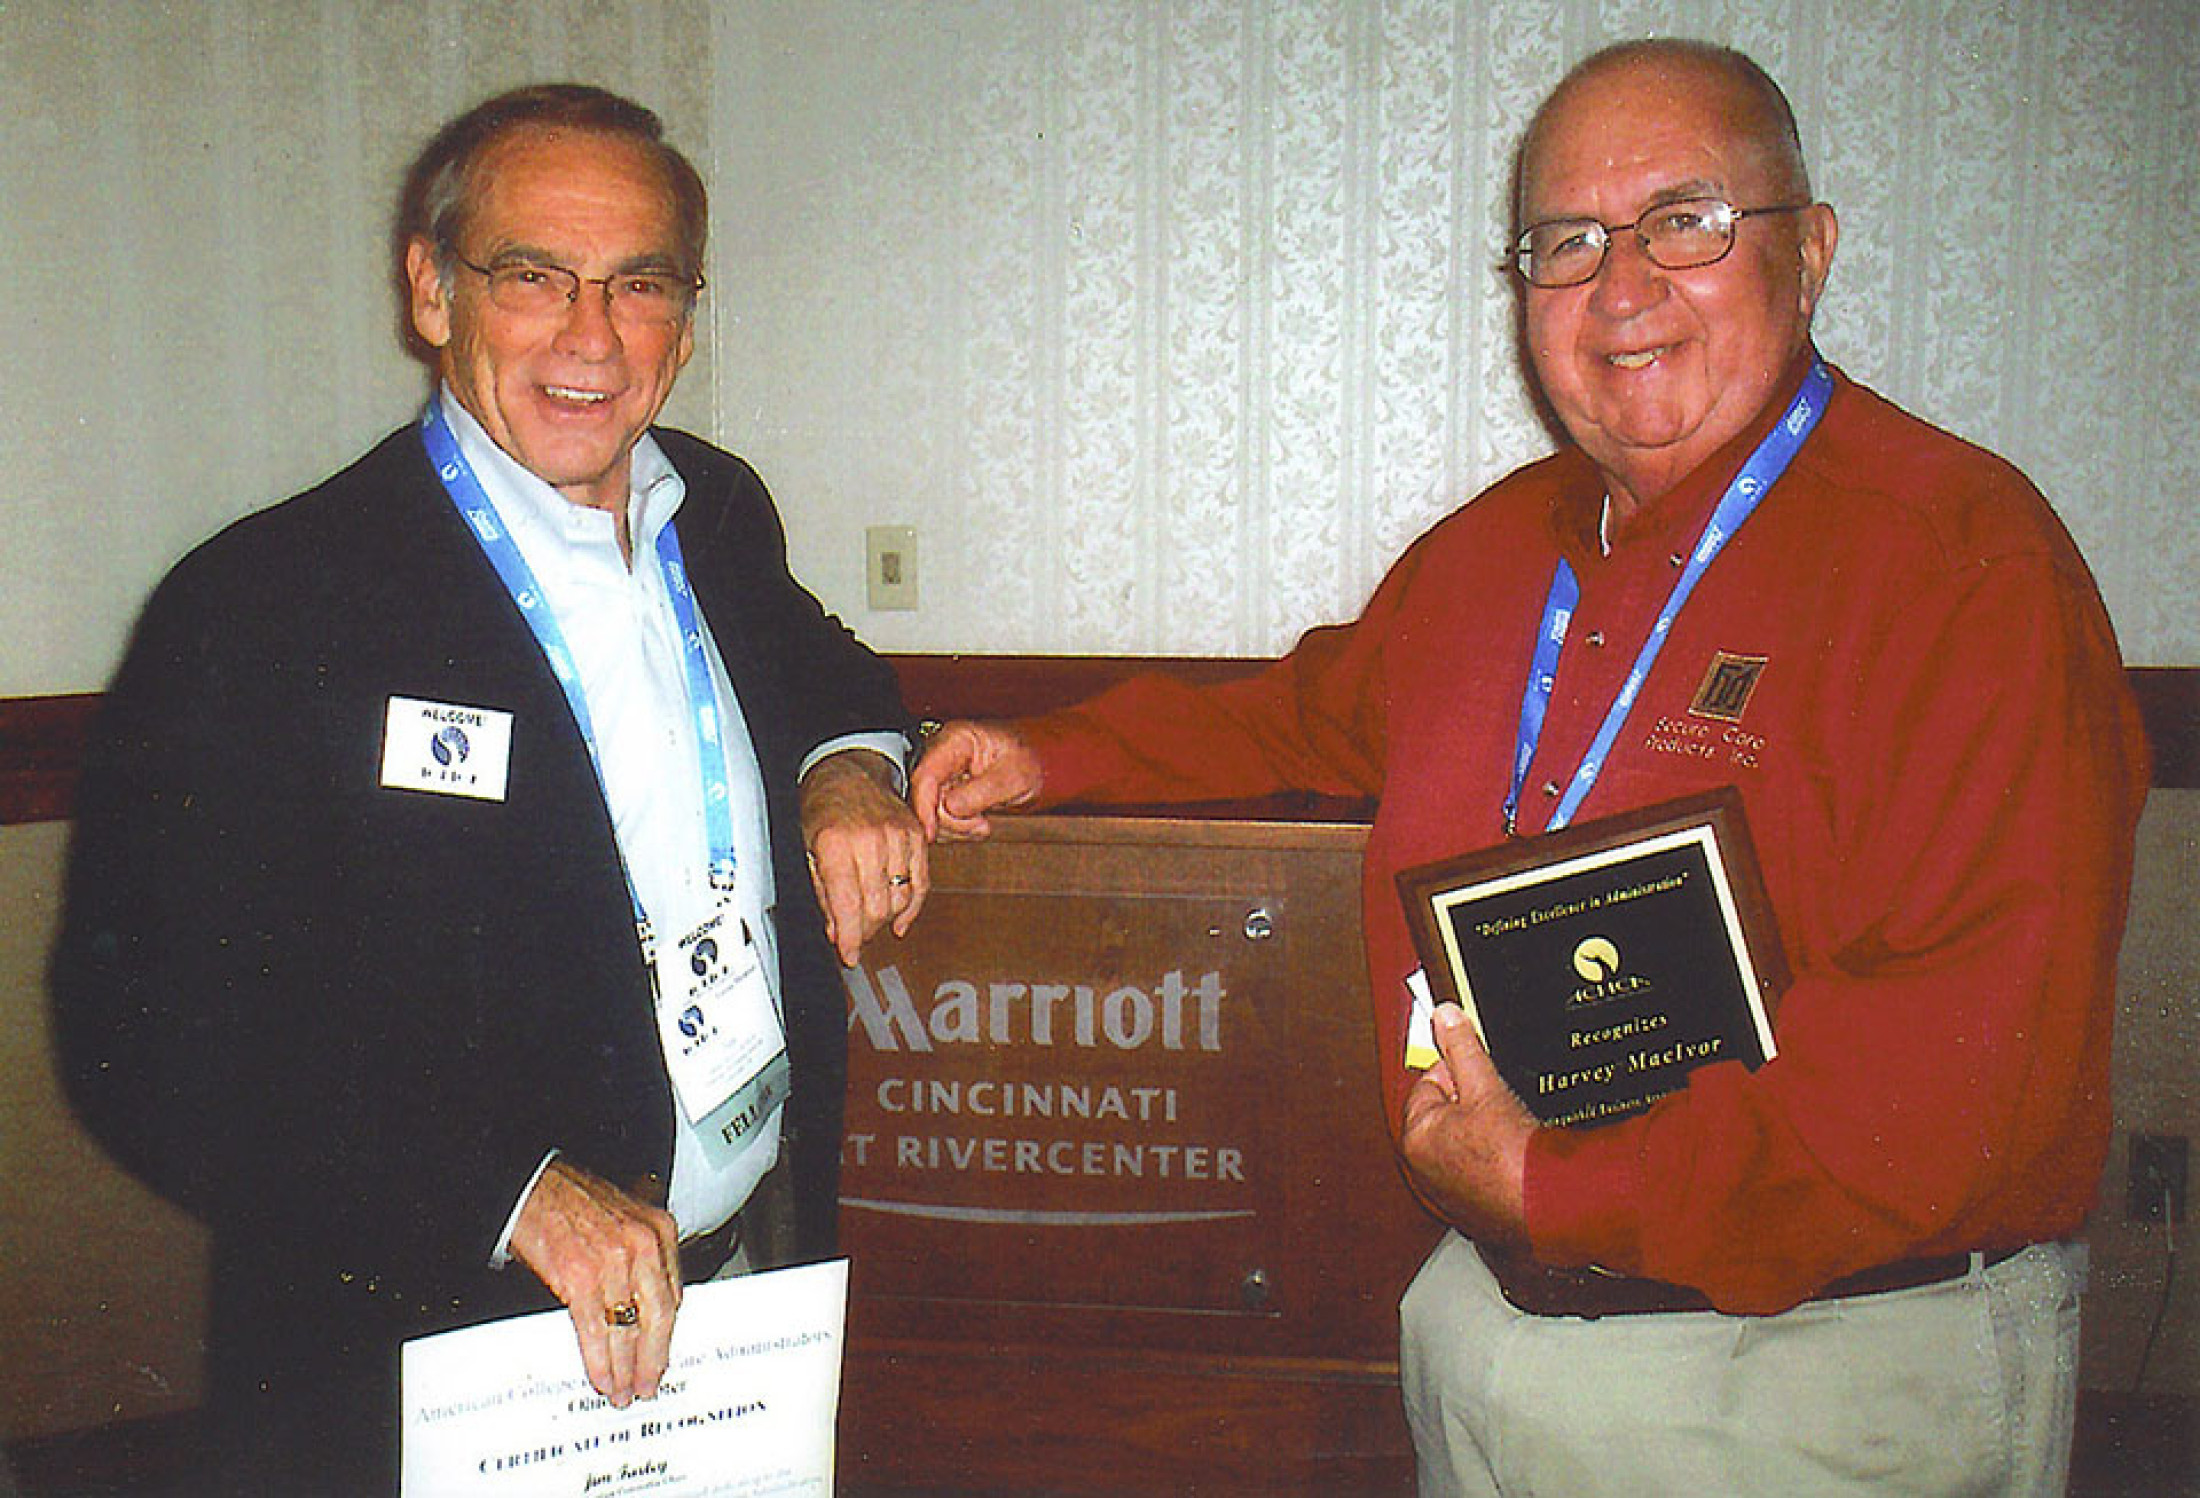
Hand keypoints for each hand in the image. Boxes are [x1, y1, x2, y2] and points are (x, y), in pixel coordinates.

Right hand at [509, 1159, 682, 1405]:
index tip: (663, 1352)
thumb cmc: (573, 1199)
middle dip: (653, 1358)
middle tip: (649, 1383)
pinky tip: (603, 1377)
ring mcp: (613, 1262)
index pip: (674, 1294)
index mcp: (659, 1230)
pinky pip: (596, 1330)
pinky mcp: (580, 1278)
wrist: (531, 1186)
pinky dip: (600, 1361)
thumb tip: (645, 1301)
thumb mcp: (627, 1217)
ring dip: (627, 1367)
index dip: (668, 1331)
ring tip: (625, 1390)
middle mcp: (642, 1245)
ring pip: (629, 1328)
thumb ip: (642, 1254)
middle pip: (659, 1317)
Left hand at [800, 748, 928, 966]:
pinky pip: (921, 883)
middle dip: (865, 931)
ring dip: (885, 920)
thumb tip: (837, 932)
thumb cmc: (822, 809)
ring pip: (900, 899)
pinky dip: (912, 908)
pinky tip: (900, 922)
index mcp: (836, 844)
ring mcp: (897, 837)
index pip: (848, 905)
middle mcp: (870, 840)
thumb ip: (823, 893)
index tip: (849, 955)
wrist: (848, 771)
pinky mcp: (916, 837)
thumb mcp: (807, 850)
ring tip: (871, 923)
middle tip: (855, 937)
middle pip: (877, 907)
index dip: (850, 938)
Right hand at [909, 720, 1043, 840]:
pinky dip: (956, 829)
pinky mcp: (943, 793)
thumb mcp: (1015, 776)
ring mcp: (940, 775)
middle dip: (949, 820)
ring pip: (928, 812)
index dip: (923, 806)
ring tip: (982, 822)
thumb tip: (950, 808)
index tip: (931, 832)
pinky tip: (977, 823)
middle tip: (980, 823)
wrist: (1033, 765)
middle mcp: (941, 756)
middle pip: (923, 797)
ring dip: (955, 827)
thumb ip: (983, 791)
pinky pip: (938, 819)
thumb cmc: (1025, 761)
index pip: (925, 774)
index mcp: (956, 740)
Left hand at [1398, 1005, 1537, 1247]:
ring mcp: (1447, 1197)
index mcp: (1415, 1137)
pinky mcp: (1473, 1214)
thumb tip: (1446, 1017)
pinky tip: (1513, 1162)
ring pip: (1460, 1148)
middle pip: (1443, 1117)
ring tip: (1509, 1134)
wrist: (1550, 1208)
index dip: (1459, 1073)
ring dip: (1481, 1137)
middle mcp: (1422, 1172)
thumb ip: (1462, 1046)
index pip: (1427, 1084)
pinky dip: (1492, 1168)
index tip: (1482, 1076)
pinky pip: (1477, 1177)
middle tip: (1499, 1106)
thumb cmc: (1514, 1157)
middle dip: (1468, 1106)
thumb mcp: (1486, 1086)